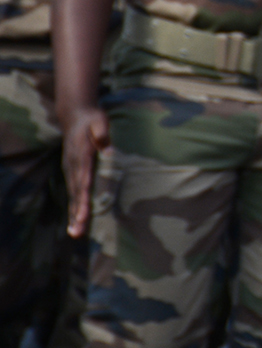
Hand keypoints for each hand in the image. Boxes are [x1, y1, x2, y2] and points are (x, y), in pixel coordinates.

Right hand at [62, 105, 109, 239]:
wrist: (74, 115)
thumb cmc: (92, 119)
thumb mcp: (99, 121)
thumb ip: (102, 132)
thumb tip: (106, 147)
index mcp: (80, 157)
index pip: (82, 181)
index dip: (83, 199)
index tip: (84, 214)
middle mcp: (72, 166)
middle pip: (76, 193)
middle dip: (76, 213)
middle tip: (77, 232)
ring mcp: (70, 169)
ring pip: (72, 195)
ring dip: (74, 214)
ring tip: (75, 233)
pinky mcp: (71, 171)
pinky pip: (73, 191)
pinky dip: (74, 206)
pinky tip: (75, 219)